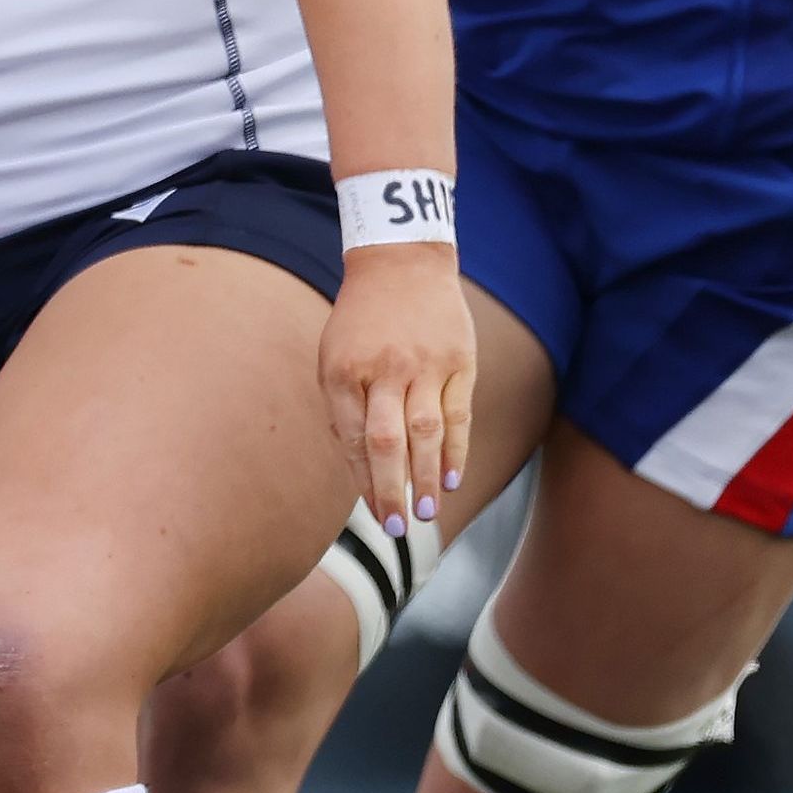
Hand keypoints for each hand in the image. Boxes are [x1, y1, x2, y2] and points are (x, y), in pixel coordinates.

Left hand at [322, 243, 474, 535]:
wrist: (402, 262)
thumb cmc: (362, 321)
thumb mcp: (334, 357)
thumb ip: (345, 408)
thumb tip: (360, 466)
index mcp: (343, 372)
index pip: (355, 440)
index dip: (365, 480)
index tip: (374, 513)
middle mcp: (383, 371)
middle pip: (389, 442)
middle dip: (392, 491)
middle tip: (397, 530)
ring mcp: (424, 365)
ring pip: (427, 434)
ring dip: (426, 479)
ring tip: (427, 514)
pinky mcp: (458, 361)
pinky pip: (458, 415)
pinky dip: (455, 450)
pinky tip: (452, 479)